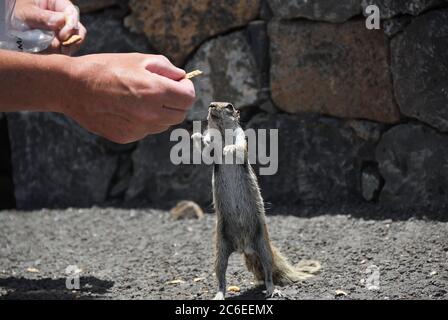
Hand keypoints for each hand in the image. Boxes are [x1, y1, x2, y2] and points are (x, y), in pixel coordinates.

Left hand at [13, 0, 86, 54]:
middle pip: (78, 30)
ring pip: (73, 43)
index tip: (63, 36)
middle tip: (63, 48)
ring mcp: (61, 32)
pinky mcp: (57, 43)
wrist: (6, 23)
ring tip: (53, 50)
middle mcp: (62, 18)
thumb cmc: (14, 10)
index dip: (71, 26)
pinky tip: (49, 53)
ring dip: (65, 49)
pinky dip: (58, 54)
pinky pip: (64, 51)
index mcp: (57, 4)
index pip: (72, 14)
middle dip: (73, 40)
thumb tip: (60, 21)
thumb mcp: (26, 11)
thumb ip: (43, 17)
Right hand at [62, 53, 195, 143]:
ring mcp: (138, 129)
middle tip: (164, 90)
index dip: (186, 89)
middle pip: (180, 114)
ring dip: (161, 113)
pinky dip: (144, 121)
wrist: (73, 87)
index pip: (188, 98)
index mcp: (156, 92)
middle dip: (176, 102)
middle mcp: (150, 114)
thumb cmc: (106, 68)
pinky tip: (127, 108)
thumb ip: (167, 69)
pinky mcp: (127, 137)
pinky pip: (146, 130)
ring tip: (141, 98)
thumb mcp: (139, 59)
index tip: (179, 84)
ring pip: (163, 124)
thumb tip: (181, 78)